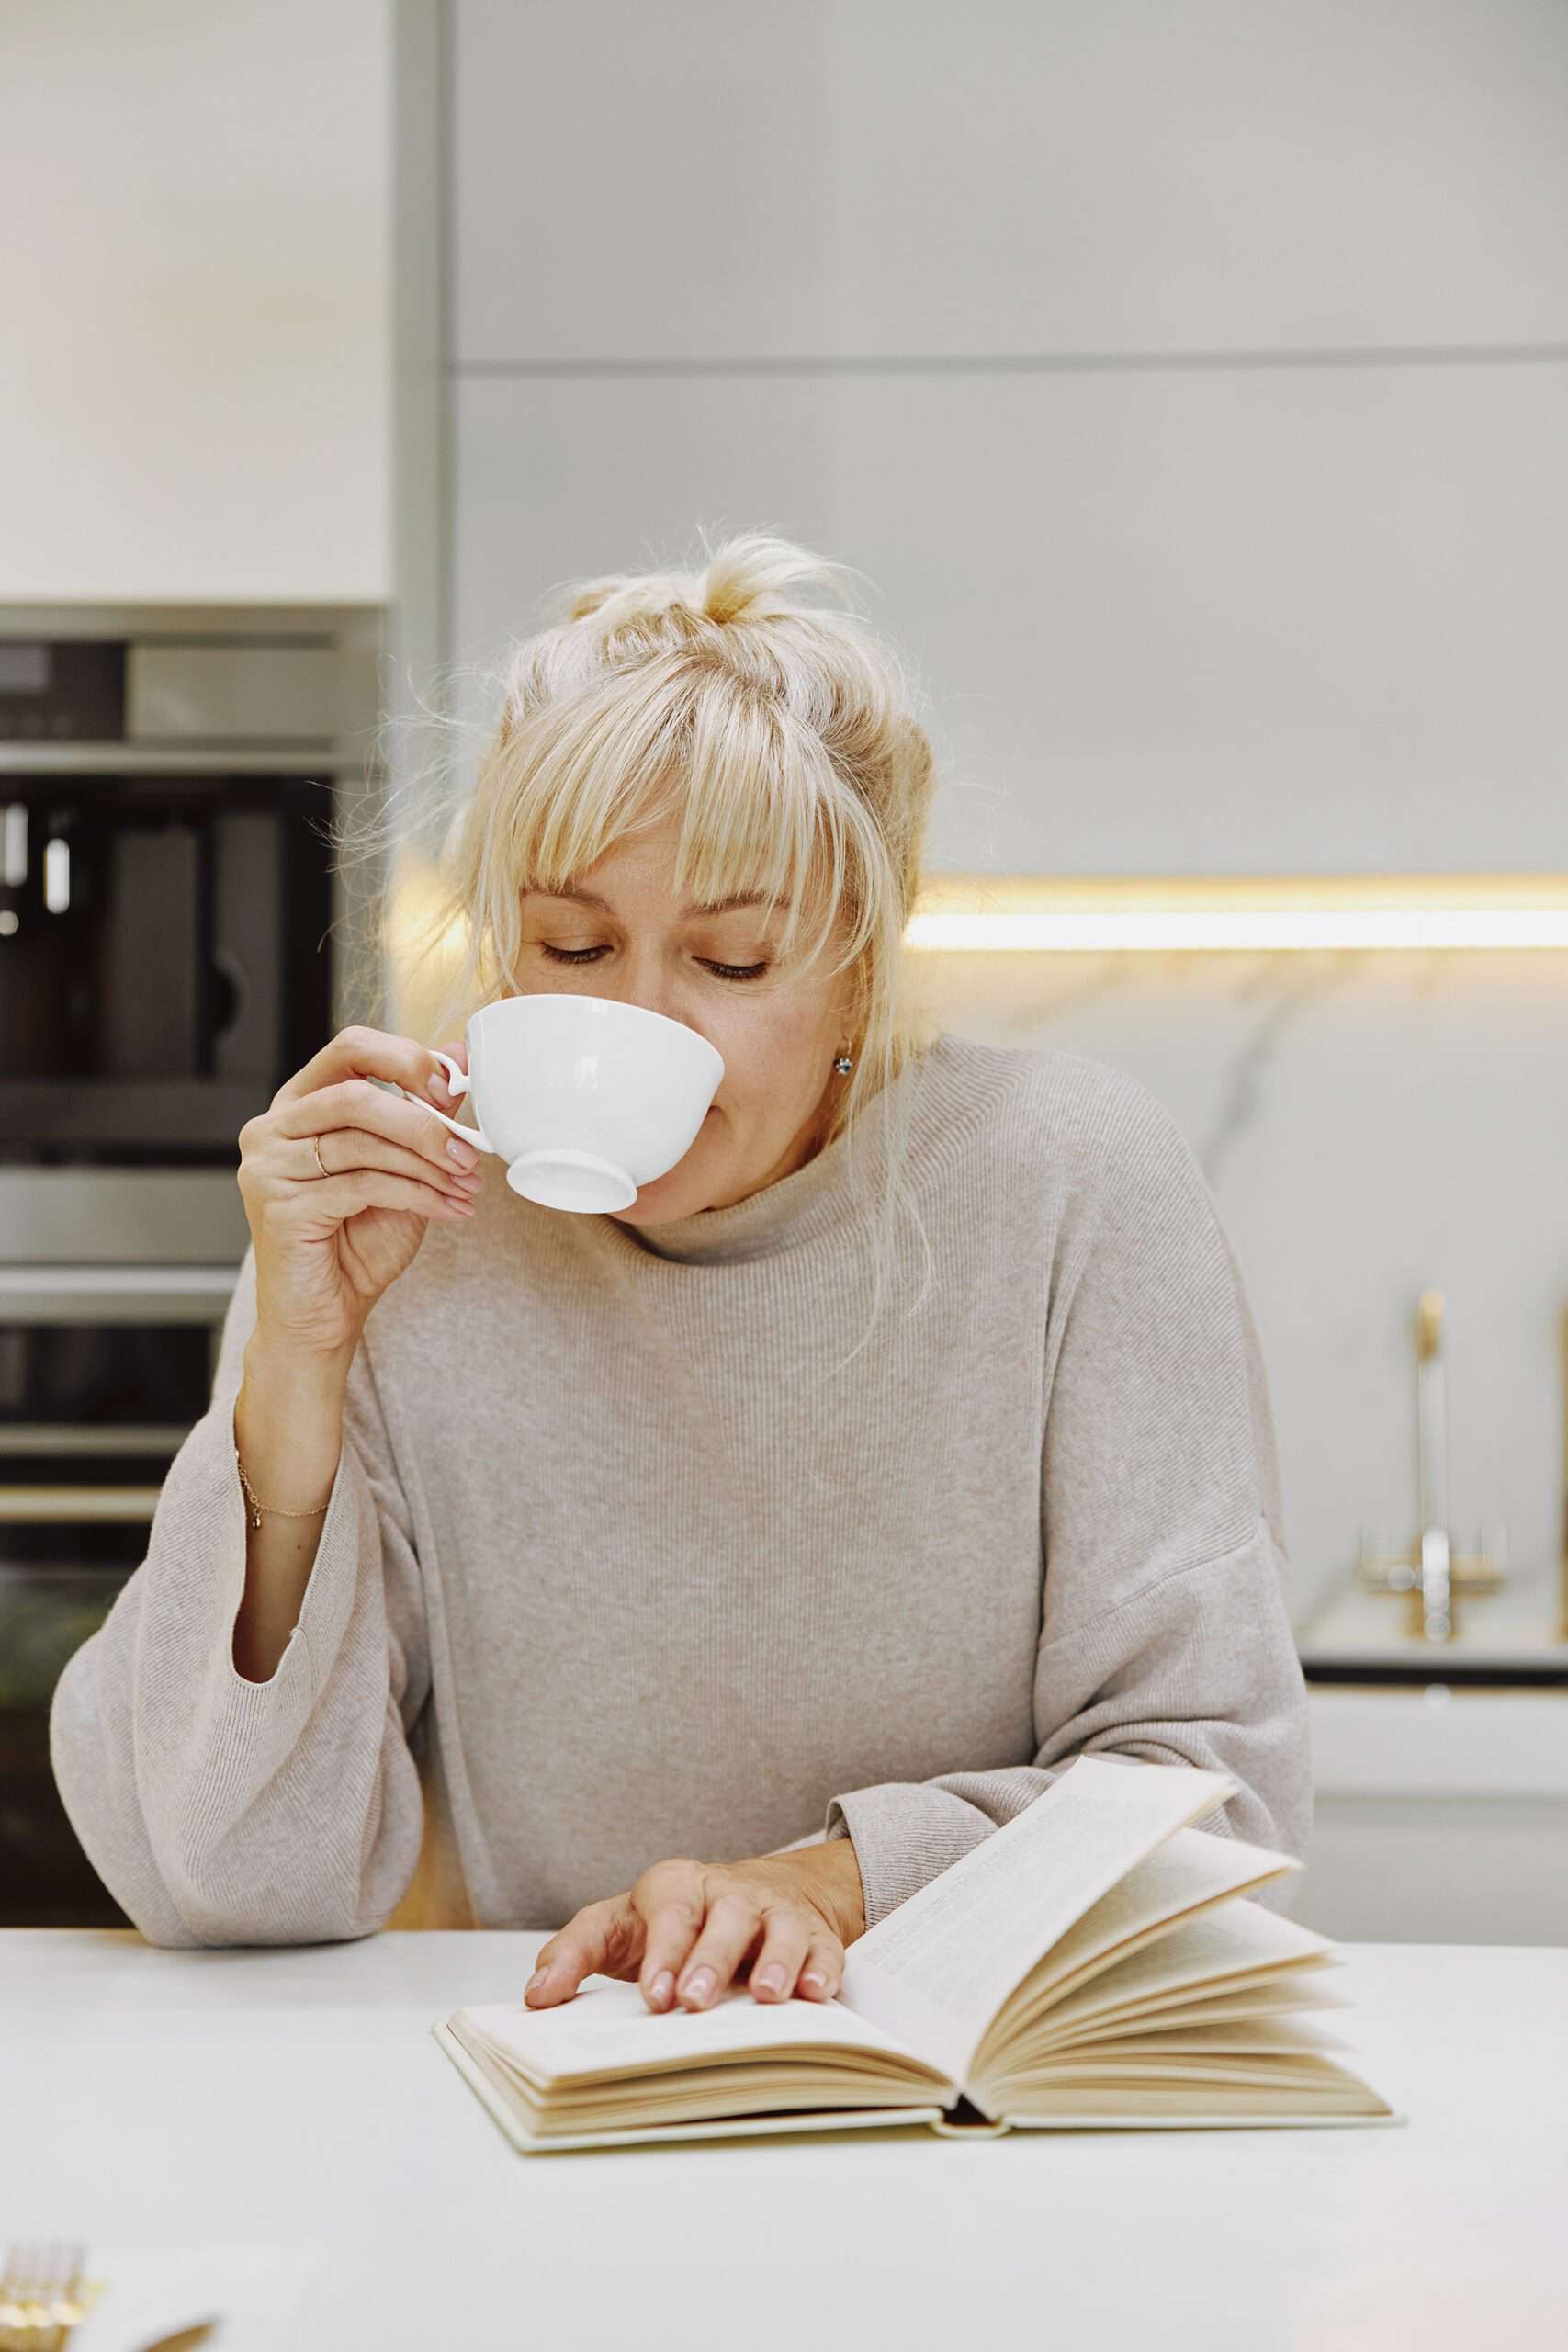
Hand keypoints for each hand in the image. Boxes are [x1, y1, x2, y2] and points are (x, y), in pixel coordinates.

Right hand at [237, 1026, 481, 1363]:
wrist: (324, 1317)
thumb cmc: (356, 1242)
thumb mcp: (402, 1167)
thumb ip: (422, 1113)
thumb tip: (457, 1057)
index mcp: (299, 1106)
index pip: (350, 1050)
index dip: (405, 1060)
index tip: (450, 1087)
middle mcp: (272, 1129)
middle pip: (356, 1094)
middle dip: (423, 1123)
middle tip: (468, 1151)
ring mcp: (268, 1168)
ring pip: (362, 1142)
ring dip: (427, 1165)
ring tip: (464, 1186)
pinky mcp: (279, 1207)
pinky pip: (362, 1185)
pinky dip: (416, 1195)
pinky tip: (445, 1209)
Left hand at [523, 1840, 866, 2013]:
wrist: (749, 1891)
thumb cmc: (673, 1919)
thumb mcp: (617, 1927)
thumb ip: (573, 1955)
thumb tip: (536, 1997)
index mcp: (674, 1887)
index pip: (667, 1911)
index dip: (661, 1952)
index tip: (654, 1995)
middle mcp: (726, 1893)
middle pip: (723, 1917)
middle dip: (710, 1959)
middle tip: (696, 2002)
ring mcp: (774, 1912)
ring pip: (779, 1927)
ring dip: (774, 1960)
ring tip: (767, 1996)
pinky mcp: (813, 1934)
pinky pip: (824, 1949)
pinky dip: (823, 1969)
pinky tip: (816, 1993)